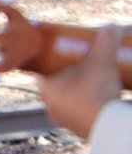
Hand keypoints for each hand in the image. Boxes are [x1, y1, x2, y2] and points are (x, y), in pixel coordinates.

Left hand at [37, 24, 122, 138]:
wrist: (107, 126)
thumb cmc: (96, 91)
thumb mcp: (102, 60)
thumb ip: (106, 41)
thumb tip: (112, 26)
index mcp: (46, 89)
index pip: (41, 70)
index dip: (50, 59)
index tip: (62, 52)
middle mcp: (49, 105)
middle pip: (55, 84)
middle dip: (67, 72)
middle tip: (81, 62)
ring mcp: (61, 119)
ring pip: (66, 99)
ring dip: (77, 88)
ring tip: (92, 78)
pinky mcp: (75, 128)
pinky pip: (77, 111)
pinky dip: (85, 102)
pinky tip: (98, 96)